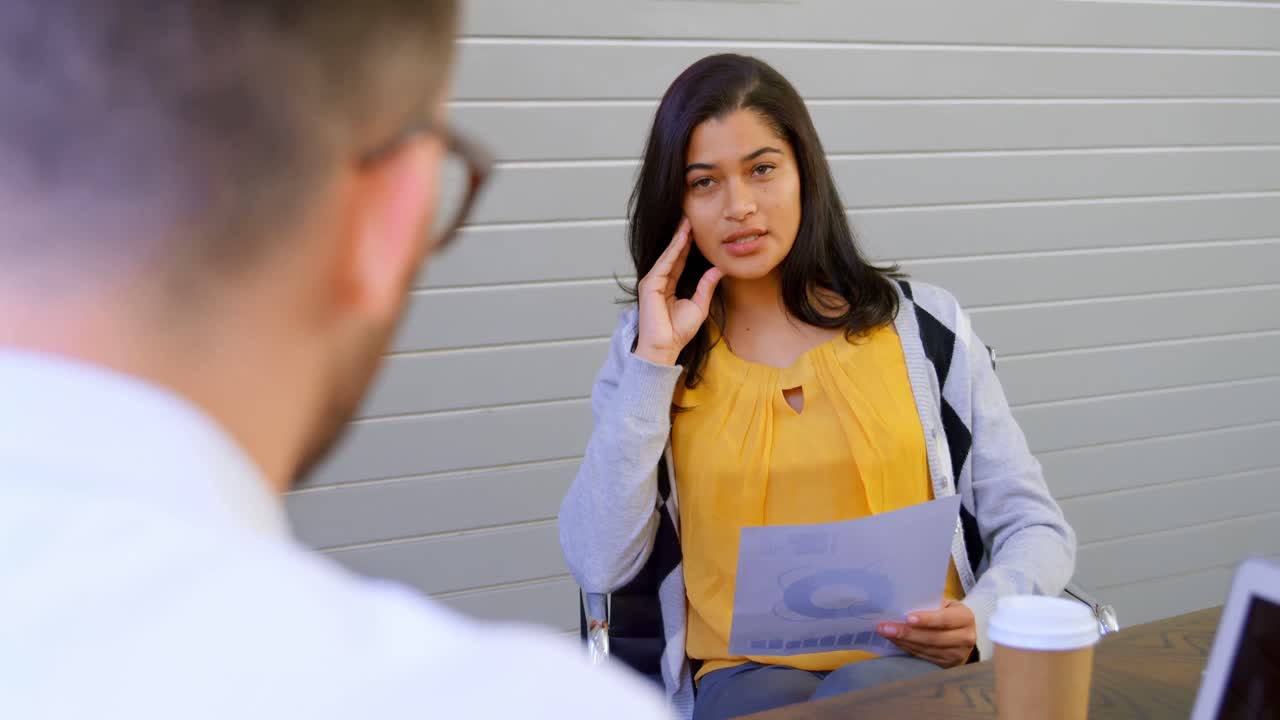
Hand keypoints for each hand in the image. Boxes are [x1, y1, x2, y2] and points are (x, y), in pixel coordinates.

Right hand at [634, 218, 723, 365]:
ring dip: (679, 237)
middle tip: (692, 216)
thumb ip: (706, 286)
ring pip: (669, 255)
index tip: (698, 229)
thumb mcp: (699, 305)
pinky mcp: (650, 284)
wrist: (665, 347)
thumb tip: (718, 269)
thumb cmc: (678, 332)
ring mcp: (653, 281)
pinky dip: (674, 249)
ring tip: (688, 221)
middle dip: (683, 235)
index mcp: (670, 286)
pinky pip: (665, 263)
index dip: (689, 245)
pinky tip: (682, 238)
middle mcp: (659, 281)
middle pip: (674, 254)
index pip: (681, 260)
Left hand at [877, 599, 976, 667]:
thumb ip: (930, 605)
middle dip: (907, 633)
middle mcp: (965, 638)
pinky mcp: (948, 665)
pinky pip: (924, 656)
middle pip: (933, 638)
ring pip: (926, 649)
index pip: (945, 619)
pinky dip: (907, 648)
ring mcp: (957, 654)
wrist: (964, 633)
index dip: (927, 620)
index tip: (907, 618)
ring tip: (886, 633)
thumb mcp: (946, 605)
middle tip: (885, 627)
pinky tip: (895, 641)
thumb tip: (901, 605)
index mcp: (965, 617)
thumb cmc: (949, 613)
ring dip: (903, 641)